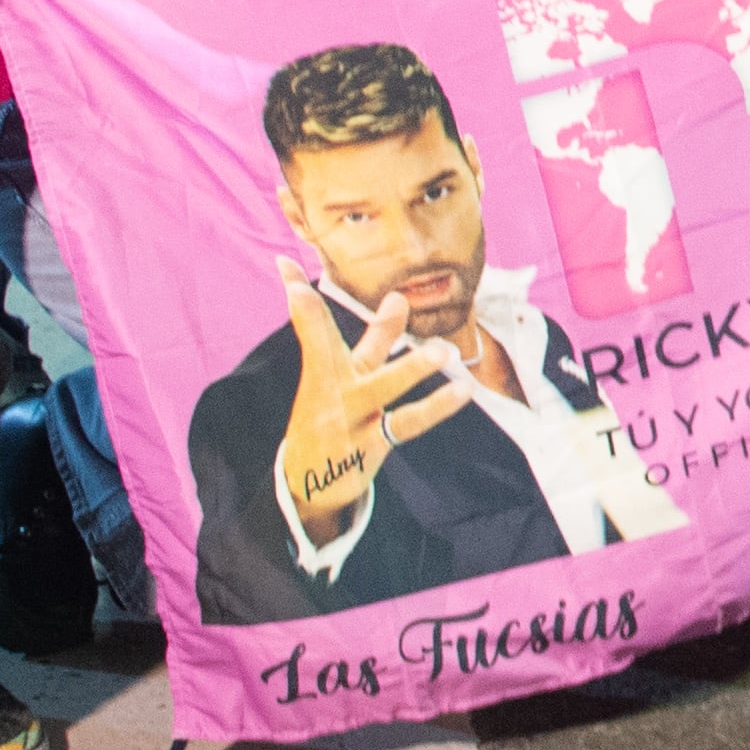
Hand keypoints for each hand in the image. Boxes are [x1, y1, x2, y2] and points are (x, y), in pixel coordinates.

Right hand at [271, 266, 466, 538]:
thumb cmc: (336, 414)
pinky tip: (463, 391)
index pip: (310, 326)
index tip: (286, 266)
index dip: (301, 298)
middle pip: (333, 353)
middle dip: (357, 326)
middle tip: (393, 298)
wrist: (310, 483)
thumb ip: (378, 336)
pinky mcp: (369, 445)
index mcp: (323, 369)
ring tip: (444, 352)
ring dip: (411, 370)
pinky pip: (406, 424)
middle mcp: (332, 390)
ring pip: (381, 389)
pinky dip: (435, 408)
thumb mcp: (350, 375)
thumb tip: (400, 296)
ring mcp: (349, 419)